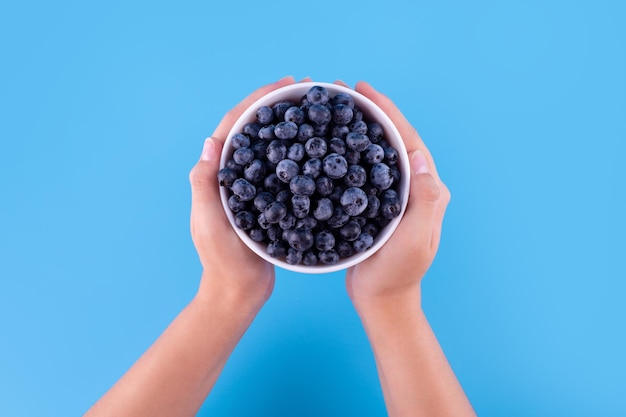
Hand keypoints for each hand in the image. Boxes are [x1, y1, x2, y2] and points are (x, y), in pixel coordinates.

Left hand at [188, 76, 296, 304]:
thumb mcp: (209, 223)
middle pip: (254, 129)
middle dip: (276, 105)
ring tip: (313, 109)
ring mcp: (252, 186)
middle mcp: (233, 175)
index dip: (256, 101)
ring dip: (288, 124)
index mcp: (216, 174)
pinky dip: (297, 153)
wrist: (239, 291)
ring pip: (270, 146)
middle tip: (304, 88)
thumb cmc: (221, 260)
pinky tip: (317, 148)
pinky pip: (282, 169)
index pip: (234, 126)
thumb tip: (210, 141)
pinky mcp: (268, 199)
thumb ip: (205, 185)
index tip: (283, 85)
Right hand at [344, 81, 450, 306]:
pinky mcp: (375, 204)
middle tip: (344, 90)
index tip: (365, 90)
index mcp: (428, 190)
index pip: (408, 140)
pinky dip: (347, 152)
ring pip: (376, 151)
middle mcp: (414, 187)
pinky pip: (362, 170)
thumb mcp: (414, 240)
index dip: (388, 112)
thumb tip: (418, 156)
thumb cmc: (399, 273)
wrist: (382, 299)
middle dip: (371, 112)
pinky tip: (328, 144)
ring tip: (335, 108)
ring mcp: (394, 195)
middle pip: (392, 139)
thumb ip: (425, 201)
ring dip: (357, 127)